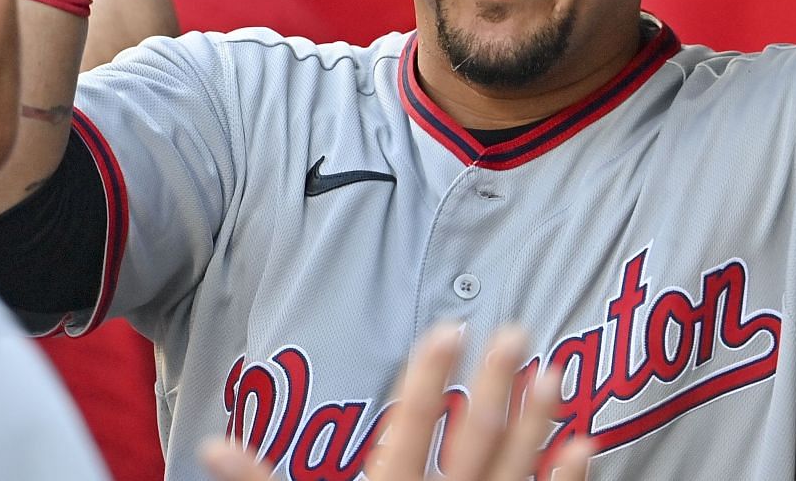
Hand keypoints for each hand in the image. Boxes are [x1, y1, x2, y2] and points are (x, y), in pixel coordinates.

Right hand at [197, 325, 592, 480]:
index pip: (409, 431)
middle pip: (473, 442)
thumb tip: (209, 447)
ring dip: (539, 424)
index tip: (449, 329)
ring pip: (512, 473)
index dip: (428, 380)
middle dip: (496, 385)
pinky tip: (585, 445)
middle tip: (518, 331)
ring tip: (557, 373)